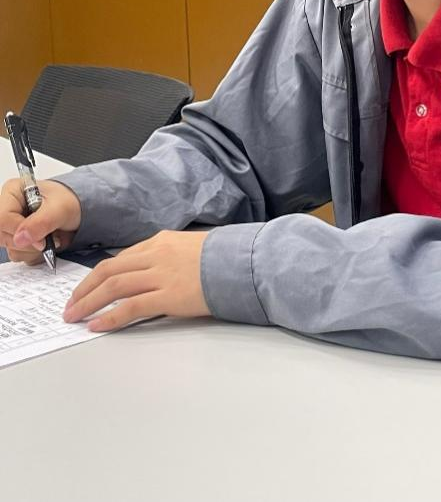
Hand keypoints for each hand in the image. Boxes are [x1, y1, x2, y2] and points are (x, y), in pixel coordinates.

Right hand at [0, 179, 80, 264]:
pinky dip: (35, 254)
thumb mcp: (61, 208)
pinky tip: (47, 243)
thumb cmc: (69, 201)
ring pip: (11, 249)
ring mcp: (11, 226)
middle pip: (3, 236)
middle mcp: (8, 208)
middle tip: (49, 238)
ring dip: (34, 250)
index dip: (19, 231)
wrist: (78, 210)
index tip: (42, 239)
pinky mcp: (16, 239)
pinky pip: (18, 255)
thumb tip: (20, 238)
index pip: (2, 218)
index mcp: (13, 192)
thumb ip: (42, 222)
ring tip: (51, 237)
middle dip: (29, 243)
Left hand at [63, 230, 210, 331]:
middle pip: (109, 270)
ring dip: (90, 303)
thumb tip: (152, 271)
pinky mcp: (168, 296)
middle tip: (71, 304)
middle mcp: (156, 255)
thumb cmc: (223, 258)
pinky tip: (98, 325)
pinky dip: (110, 316)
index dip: (98, 275)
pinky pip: (131, 306)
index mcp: (161, 241)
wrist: (243, 263)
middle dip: (85, 289)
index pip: (120, 258)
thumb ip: (168, 256)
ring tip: (75, 316)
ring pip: (114, 286)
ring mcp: (161, 275)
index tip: (86, 288)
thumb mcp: (191, 247)